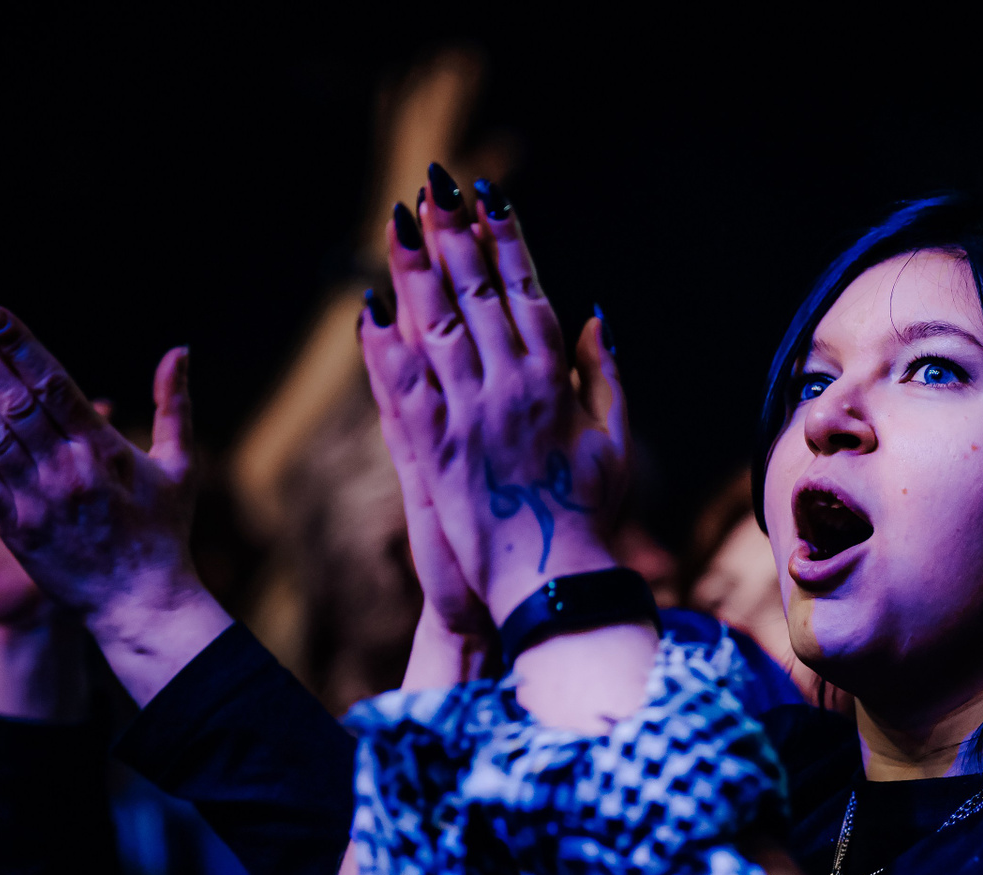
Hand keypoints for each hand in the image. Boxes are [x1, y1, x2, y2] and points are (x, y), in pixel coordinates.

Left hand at [0, 304, 231, 703]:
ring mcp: (39, 500)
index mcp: (106, 449)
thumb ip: (173, 405)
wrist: (142, 602)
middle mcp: (69, 469)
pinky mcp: (18, 529)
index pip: (54, 383)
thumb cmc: (163, 533)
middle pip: (14, 400)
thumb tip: (177, 351)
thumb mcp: (179, 465)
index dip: (20, 345)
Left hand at [359, 165, 627, 626]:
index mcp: (557, 381)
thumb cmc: (590, 514)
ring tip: (396, 222)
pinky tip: (368, 307)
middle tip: (434, 185)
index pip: (527, 292)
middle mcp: (511, 387)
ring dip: (415, 270)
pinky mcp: (433, 450)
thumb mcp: (614, 441)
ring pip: (436, 326)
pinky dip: (383, 344)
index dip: (507, 240)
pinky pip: (403, 385)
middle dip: (455, 235)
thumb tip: (595, 315)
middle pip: (477, 295)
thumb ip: (606, 375)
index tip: (490, 196)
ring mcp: (469, 416)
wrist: (553, 580)